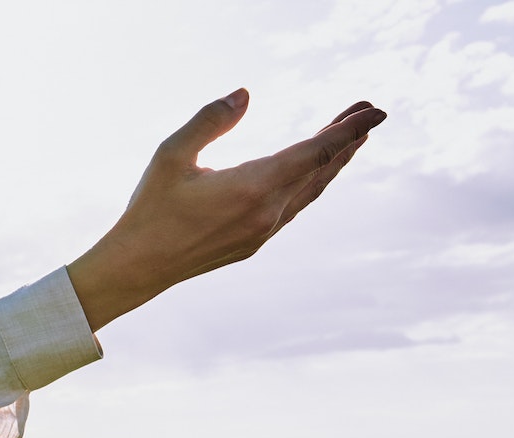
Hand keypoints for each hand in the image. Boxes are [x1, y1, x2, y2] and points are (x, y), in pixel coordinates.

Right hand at [66, 90, 386, 331]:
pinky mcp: (252, 243)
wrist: (137, 267)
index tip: (376, 110)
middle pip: (320, 170)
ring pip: (310, 192)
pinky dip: (310, 185)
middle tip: (369, 113)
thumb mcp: (173, 154)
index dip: (348, 129)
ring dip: (332, 164)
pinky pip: (293, 208)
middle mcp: (267, 213)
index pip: (315, 151)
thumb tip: (246, 95)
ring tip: (350, 142)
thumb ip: (211, 119)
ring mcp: (262, 232)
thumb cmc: (150, 208)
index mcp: (253, 186)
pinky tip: (311, 177)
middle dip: (347, 140)